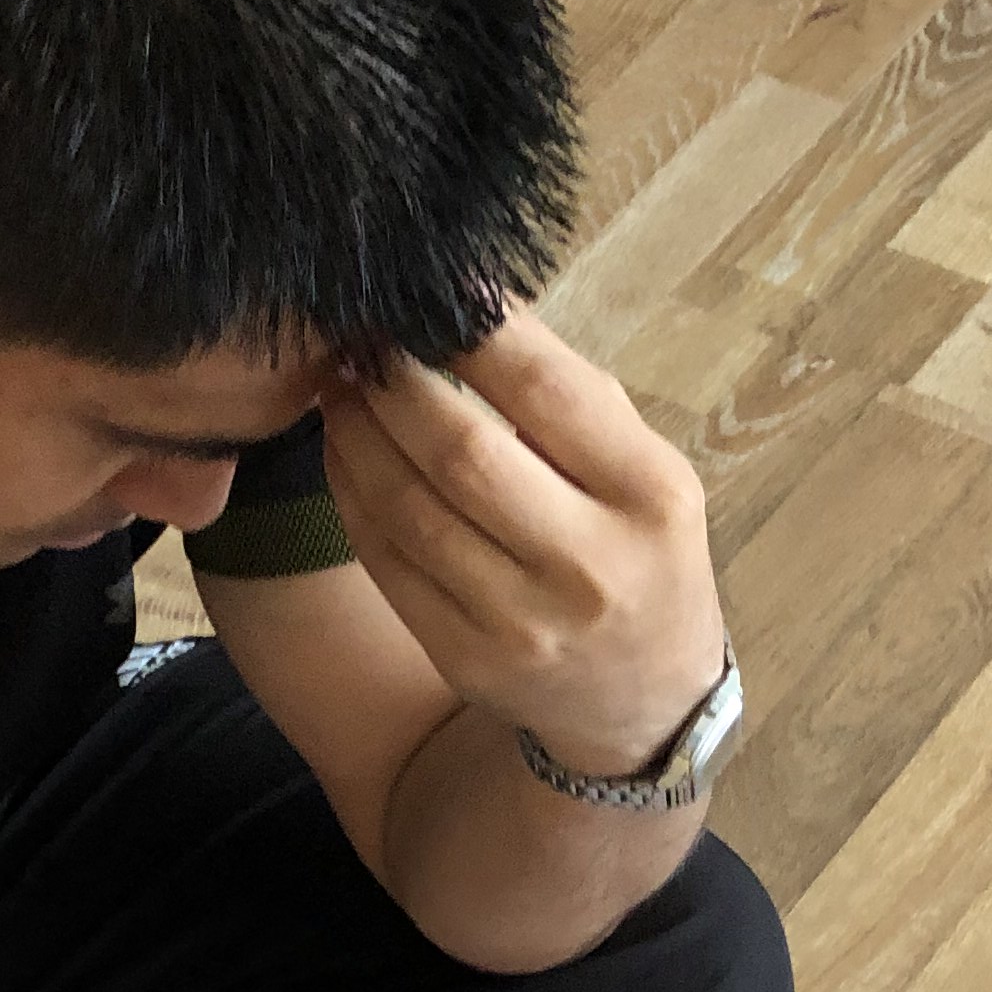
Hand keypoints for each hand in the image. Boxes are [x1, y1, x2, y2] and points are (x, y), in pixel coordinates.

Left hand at [322, 310, 726, 778]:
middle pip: (462, 450)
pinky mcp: (466, 658)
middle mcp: (590, 564)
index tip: (428, 291)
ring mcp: (522, 622)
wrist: (645, 700)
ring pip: (409, 506)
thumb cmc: (638, 554)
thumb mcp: (644, 472)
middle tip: (364, 338)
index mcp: (650, 496)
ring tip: (341, 386)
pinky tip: (344, 450)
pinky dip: (353, 493)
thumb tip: (462, 308)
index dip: (471, 332)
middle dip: (396, 382)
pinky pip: (387, 559)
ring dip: (358, 433)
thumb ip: (567, 399)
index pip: (546, 390)